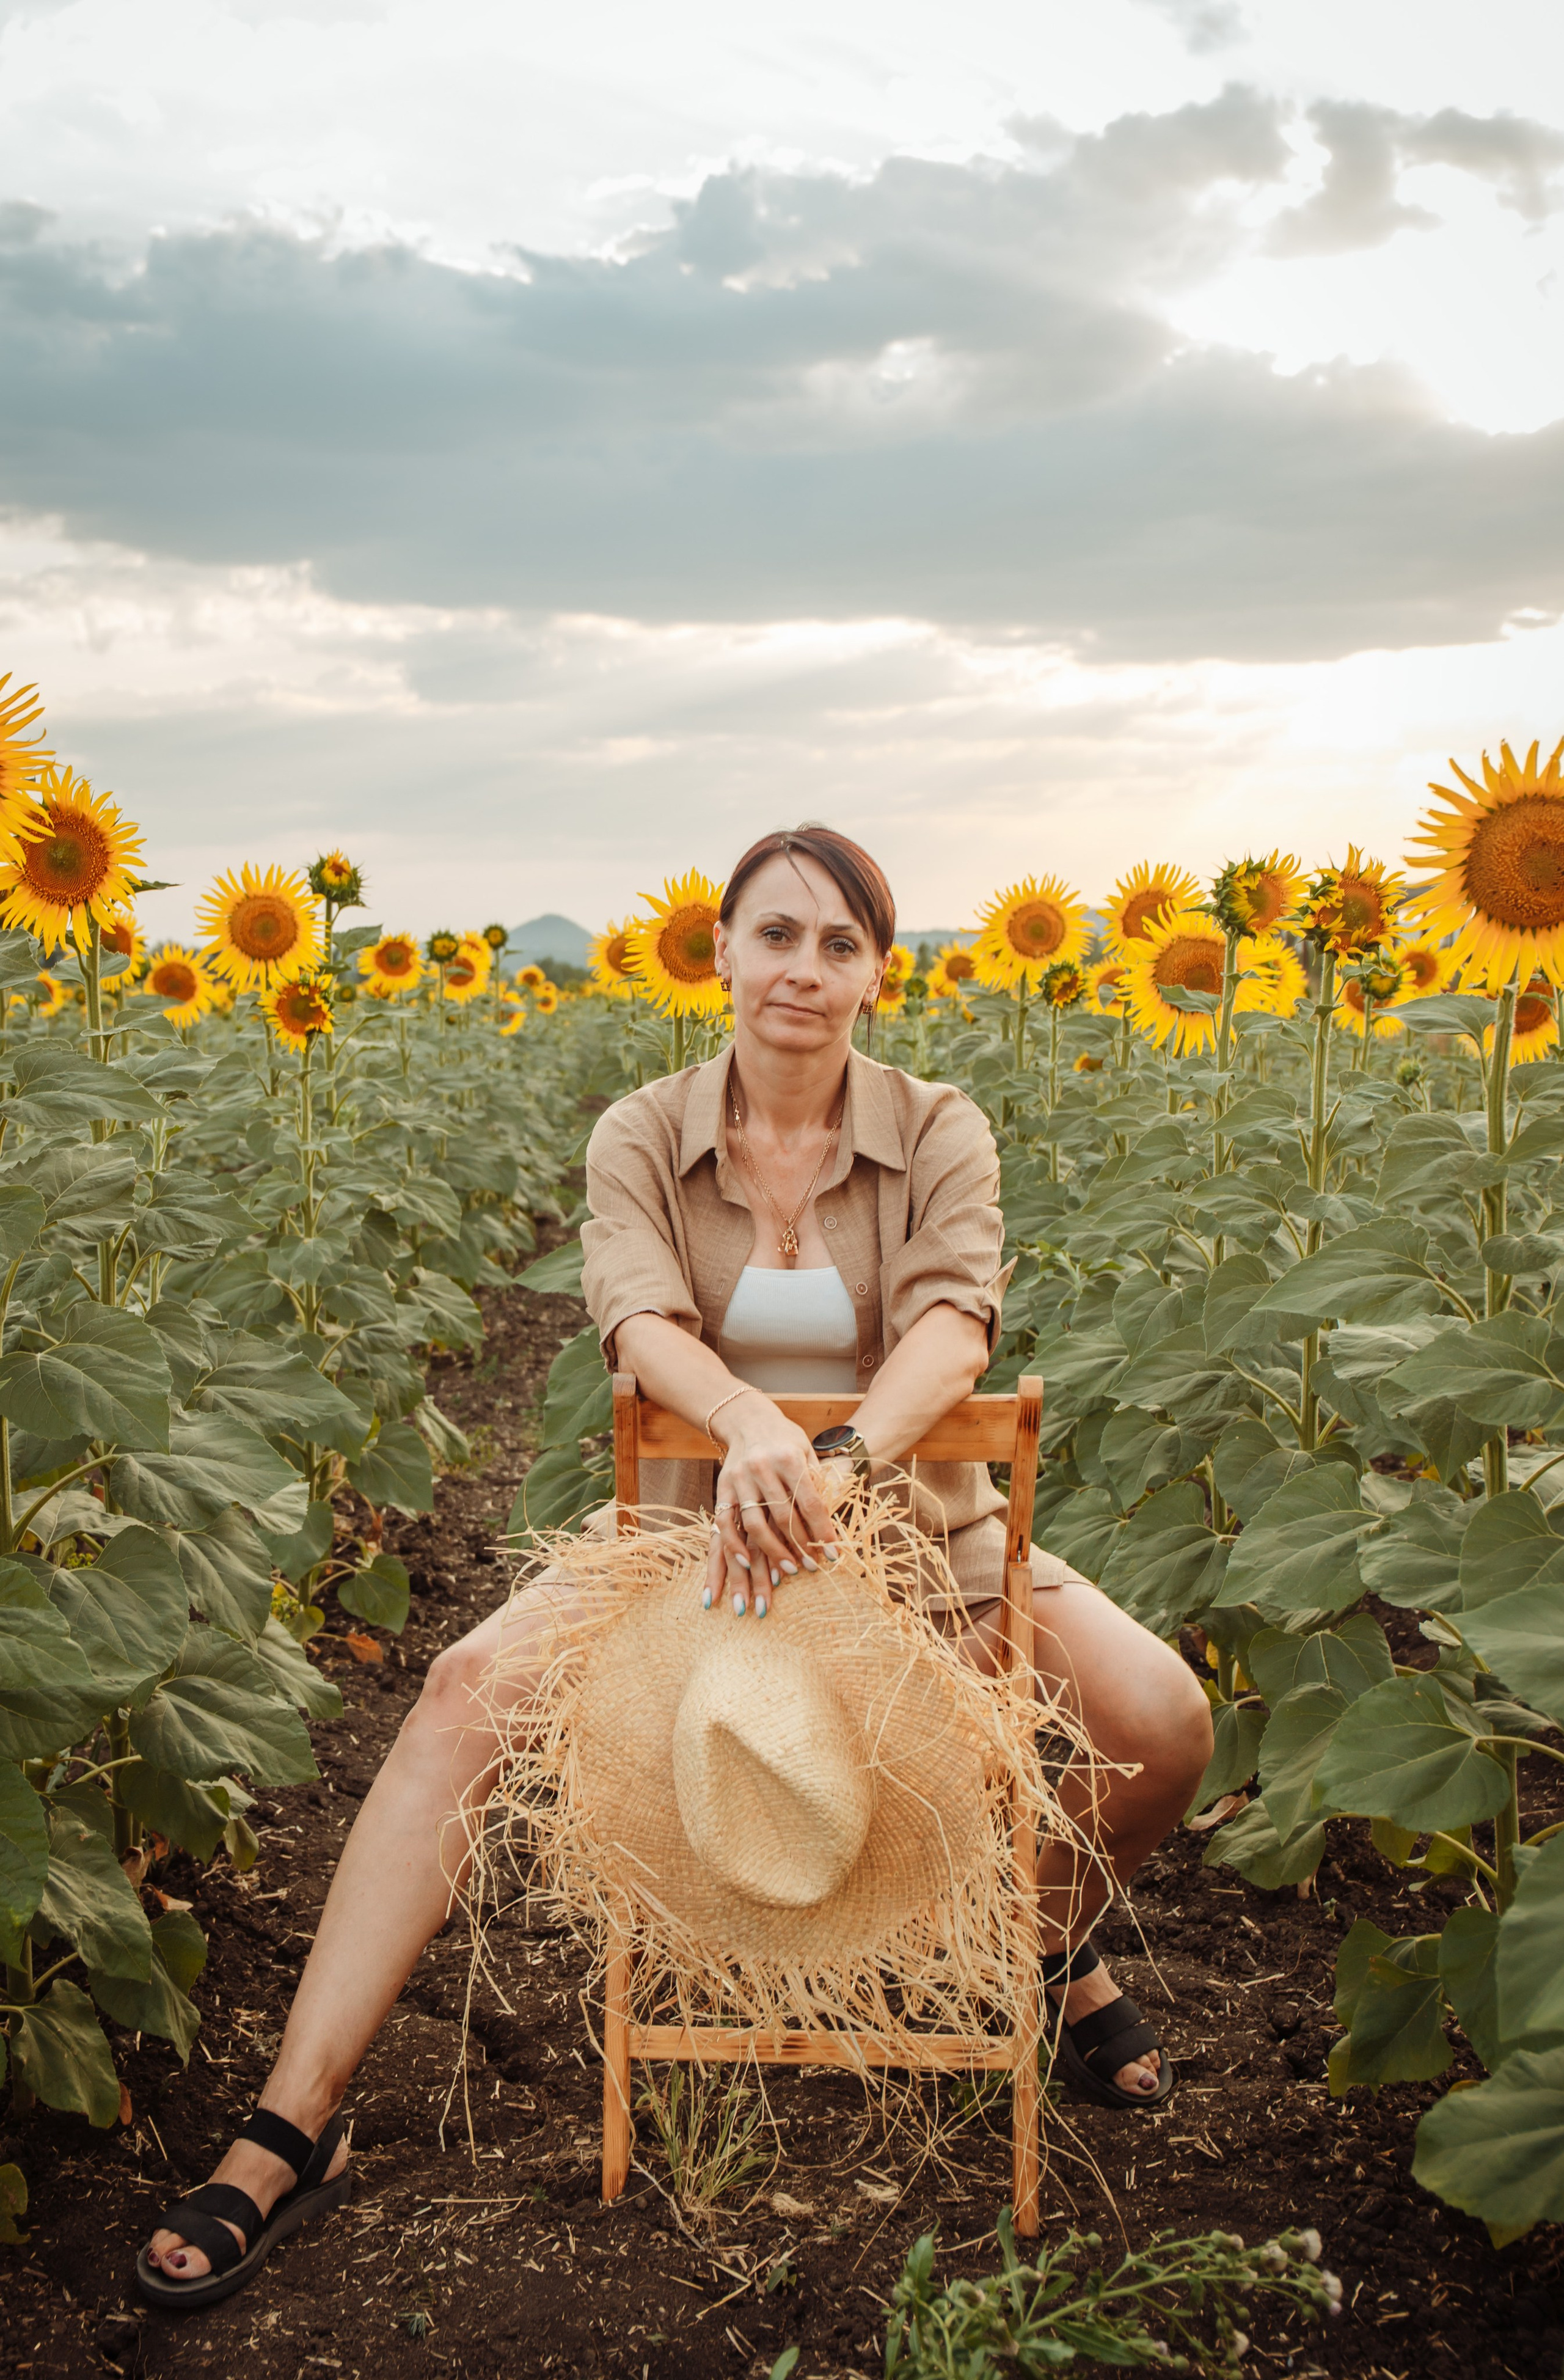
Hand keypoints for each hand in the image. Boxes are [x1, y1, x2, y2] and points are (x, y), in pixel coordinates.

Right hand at [706, 1395, 839, 1617]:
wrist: (747, 1418)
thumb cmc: (785, 1438)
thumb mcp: (807, 1451)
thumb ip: (816, 1482)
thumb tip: (829, 1523)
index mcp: (789, 1458)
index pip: (810, 1503)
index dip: (822, 1531)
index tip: (833, 1554)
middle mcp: (763, 1468)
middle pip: (784, 1517)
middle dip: (801, 1546)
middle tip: (812, 1566)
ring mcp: (740, 1478)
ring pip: (756, 1523)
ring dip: (772, 1552)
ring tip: (788, 1569)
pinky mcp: (723, 1486)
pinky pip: (725, 1521)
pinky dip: (734, 1544)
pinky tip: (746, 1561)